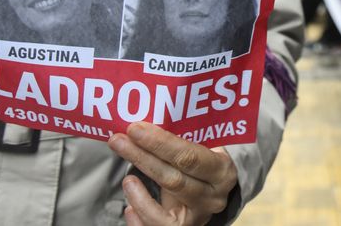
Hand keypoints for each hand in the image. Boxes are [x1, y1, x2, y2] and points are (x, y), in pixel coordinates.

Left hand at [109, 122, 238, 225]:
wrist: (215, 194)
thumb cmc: (203, 165)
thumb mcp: (203, 150)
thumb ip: (182, 141)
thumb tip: (144, 124)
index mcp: (222, 170)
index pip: (189, 156)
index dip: (160, 142)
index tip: (135, 128)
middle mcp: (213, 197)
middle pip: (172, 179)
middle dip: (142, 157)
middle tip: (118, 141)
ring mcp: (198, 217)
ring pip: (162, 210)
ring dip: (138, 194)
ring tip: (126, 179)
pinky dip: (140, 215)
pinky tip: (129, 207)